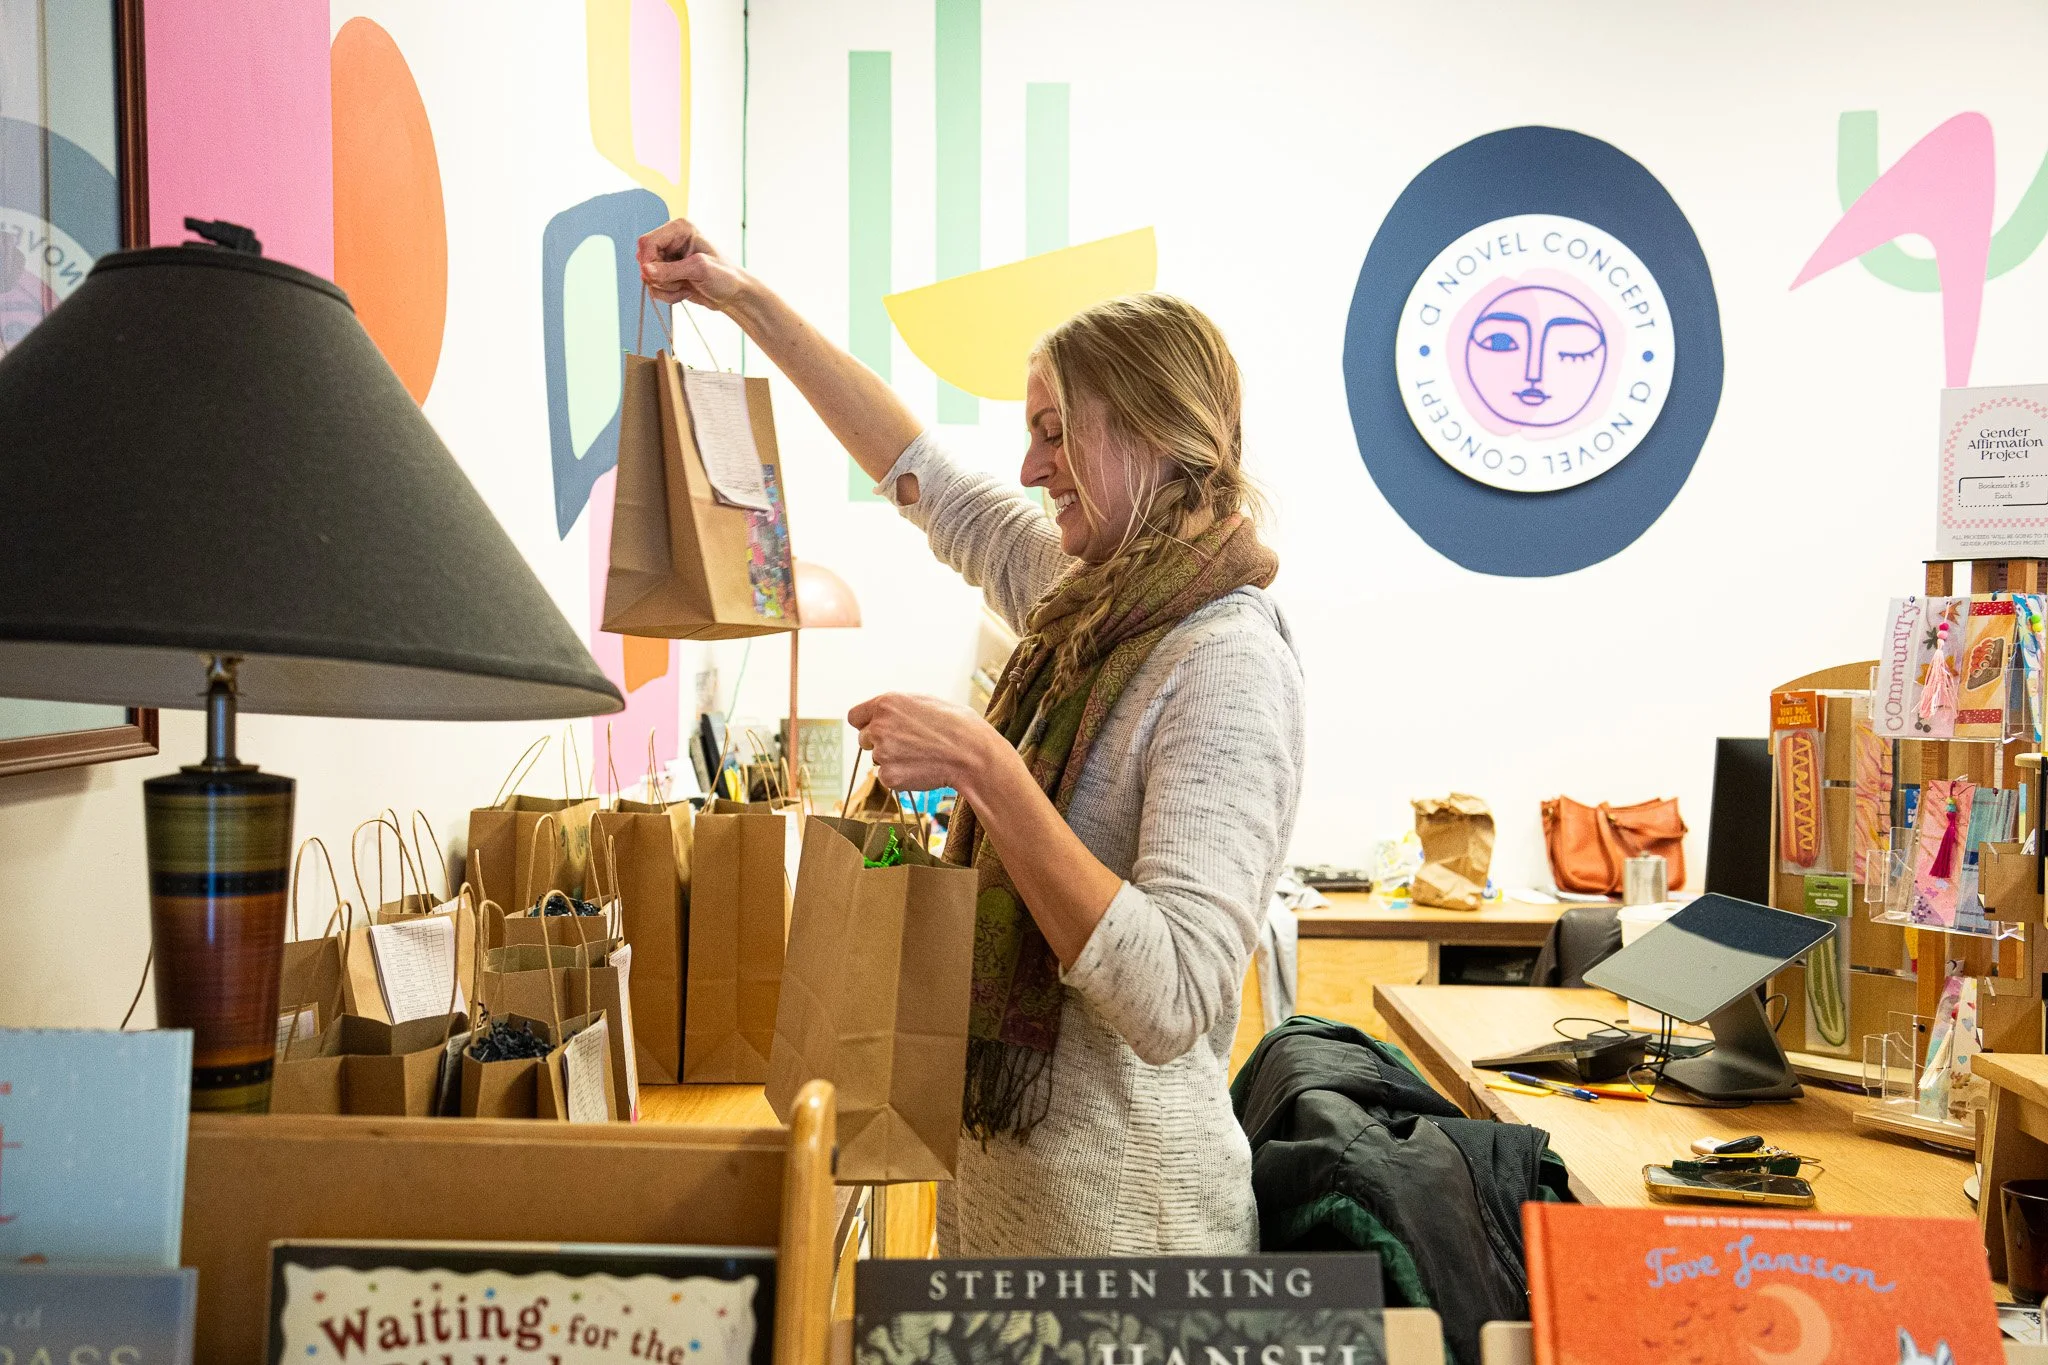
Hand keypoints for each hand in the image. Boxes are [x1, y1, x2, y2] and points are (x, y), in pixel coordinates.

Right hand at [636, 217, 750, 310]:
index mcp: (679, 229)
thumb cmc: (725, 277)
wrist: (734, 294)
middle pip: (644, 259)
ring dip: (664, 288)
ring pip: (647, 276)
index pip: (647, 242)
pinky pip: (653, 286)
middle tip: (680, 283)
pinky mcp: (667, 273)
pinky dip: (666, 294)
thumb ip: (671, 270)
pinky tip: (684, 292)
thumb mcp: (700, 270)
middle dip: (659, 278)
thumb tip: (645, 271)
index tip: (658, 277)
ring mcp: (668, 258)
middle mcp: (671, 240)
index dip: (648, 262)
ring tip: (685, 287)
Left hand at [847, 692, 1011, 798]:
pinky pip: (886, 777)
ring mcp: (882, 753)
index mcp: (885, 703)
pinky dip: (900, 777)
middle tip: (909, 745)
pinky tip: (922, 769)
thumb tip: (882, 714)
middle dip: (880, 743)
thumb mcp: (924, 702)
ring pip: (877, 759)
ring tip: (921, 756)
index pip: (855, 717)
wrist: (972, 753)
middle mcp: (878, 726)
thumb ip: (897, 708)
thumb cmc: (956, 724)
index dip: (866, 724)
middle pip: (864, 740)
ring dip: (892, 760)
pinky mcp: (889, 776)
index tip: (876, 729)